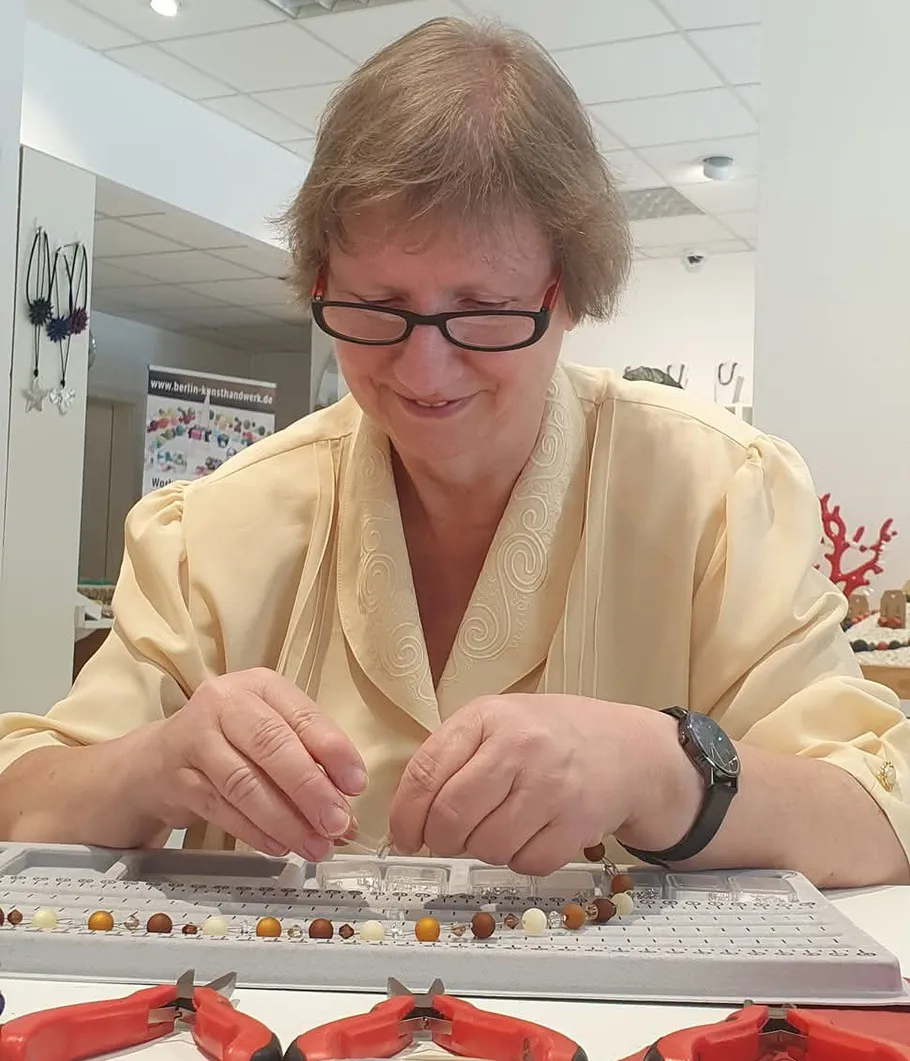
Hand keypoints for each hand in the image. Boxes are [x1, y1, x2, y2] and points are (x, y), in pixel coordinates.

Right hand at [129, 668, 366, 859]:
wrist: (157, 760)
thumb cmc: (232, 742)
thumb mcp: (272, 734)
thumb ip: (310, 763)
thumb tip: (349, 812)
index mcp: (260, 685)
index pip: (302, 715)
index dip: (333, 750)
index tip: (356, 785)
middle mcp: (224, 703)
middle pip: (272, 745)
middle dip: (310, 789)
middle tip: (337, 824)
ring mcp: (194, 739)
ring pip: (245, 783)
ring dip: (286, 821)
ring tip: (315, 846)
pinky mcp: (176, 778)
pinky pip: (222, 809)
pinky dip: (255, 832)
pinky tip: (280, 847)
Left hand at [388, 694, 688, 874]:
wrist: (626, 748)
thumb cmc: (550, 736)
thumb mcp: (497, 723)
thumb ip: (453, 757)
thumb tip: (407, 817)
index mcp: (488, 718)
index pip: (425, 774)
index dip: (405, 816)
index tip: (404, 837)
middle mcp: (520, 748)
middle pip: (451, 817)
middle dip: (441, 840)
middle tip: (449, 840)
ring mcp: (551, 786)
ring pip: (487, 847)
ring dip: (483, 850)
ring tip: (499, 828)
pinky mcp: (577, 822)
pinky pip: (526, 863)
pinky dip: (521, 860)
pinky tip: (531, 835)